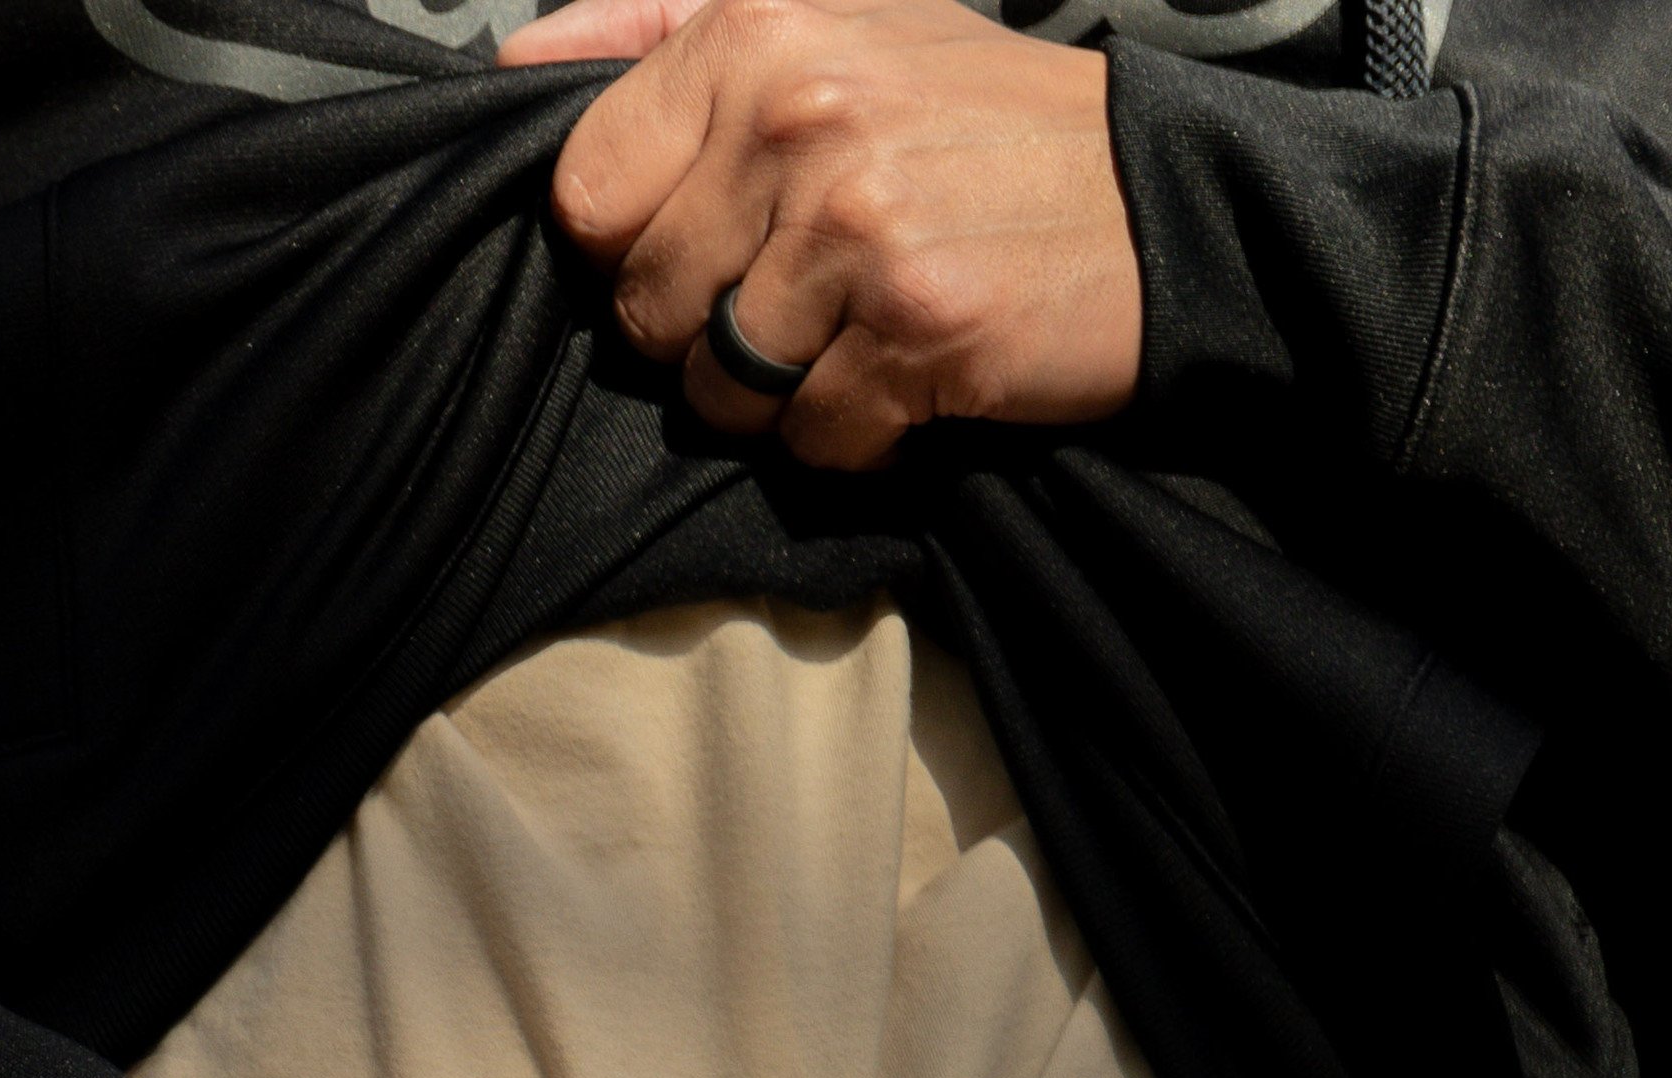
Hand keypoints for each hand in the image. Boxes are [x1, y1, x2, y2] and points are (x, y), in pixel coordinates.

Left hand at [503, 0, 1139, 473]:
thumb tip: (516, 67)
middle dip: (705, 334)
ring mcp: (858, 228)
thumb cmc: (968, 122)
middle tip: (797, 301)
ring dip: (777, 397)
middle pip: (645, 309)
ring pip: (719, 390)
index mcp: (754, 30)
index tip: (701, 246)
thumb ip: (659, 29)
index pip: (585, 196)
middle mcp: (798, 118)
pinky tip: (905, 376)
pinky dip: (851, 435)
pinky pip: (809, 442)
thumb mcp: (824, 22)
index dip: (628, 250)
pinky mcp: (917, 330)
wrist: (1155, 202)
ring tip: (851, 337)